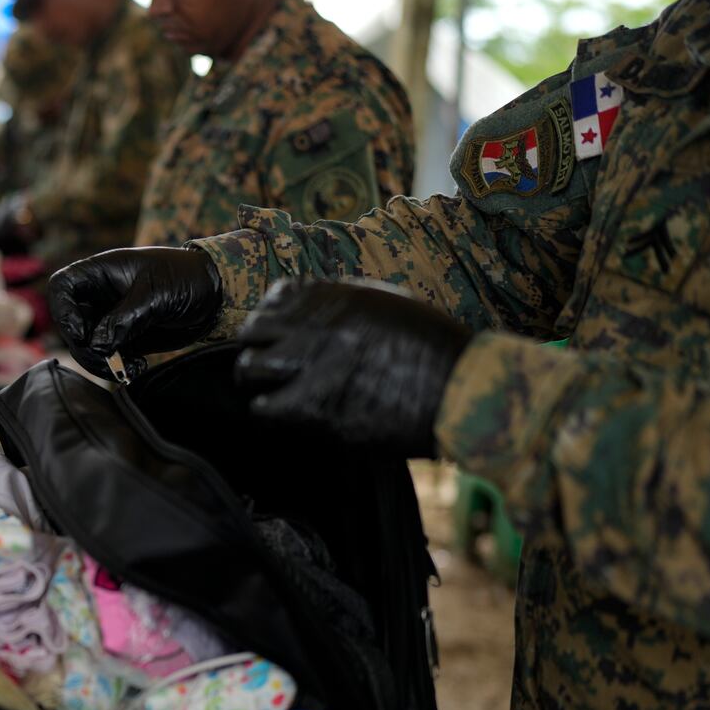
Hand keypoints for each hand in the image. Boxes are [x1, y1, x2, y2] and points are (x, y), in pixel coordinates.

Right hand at [50, 247, 223, 381]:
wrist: (214, 294)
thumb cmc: (184, 278)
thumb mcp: (154, 294)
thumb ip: (124, 319)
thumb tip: (97, 345)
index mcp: (100, 272)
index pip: (62, 287)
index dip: (64, 311)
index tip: (81, 333)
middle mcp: (99, 296)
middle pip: (71, 324)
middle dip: (85, 346)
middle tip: (109, 357)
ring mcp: (109, 318)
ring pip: (87, 346)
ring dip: (101, 363)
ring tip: (128, 369)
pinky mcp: (123, 338)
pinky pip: (106, 358)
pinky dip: (116, 368)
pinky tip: (137, 368)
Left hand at [235, 278, 473, 457]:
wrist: (459, 389)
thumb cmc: (432, 350)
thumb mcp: (386, 305)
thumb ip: (343, 307)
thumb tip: (308, 316)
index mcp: (337, 297)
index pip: (276, 297)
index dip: (272, 318)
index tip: (276, 334)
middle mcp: (318, 325)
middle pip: (253, 330)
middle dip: (257, 347)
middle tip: (266, 365)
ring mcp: (313, 364)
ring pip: (251, 368)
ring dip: (257, 380)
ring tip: (272, 390)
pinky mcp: (315, 406)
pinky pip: (266, 407)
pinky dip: (270, 410)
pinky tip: (286, 412)